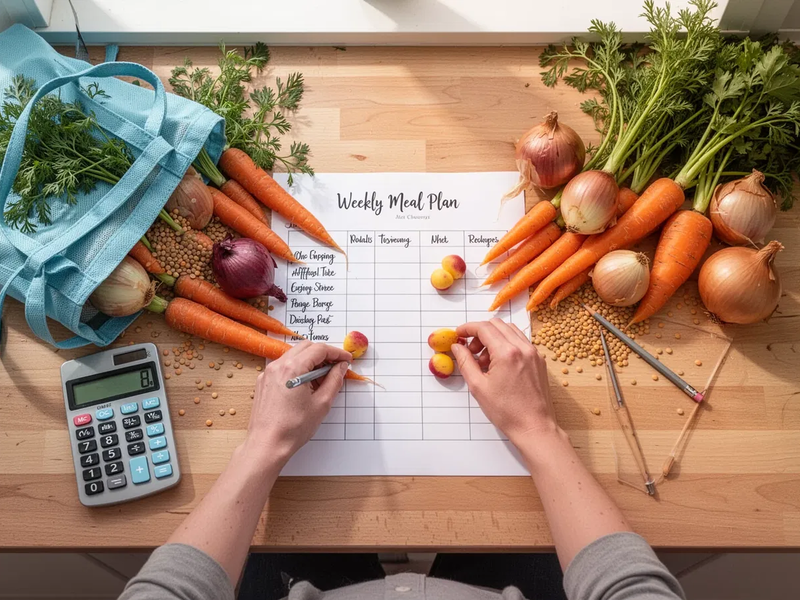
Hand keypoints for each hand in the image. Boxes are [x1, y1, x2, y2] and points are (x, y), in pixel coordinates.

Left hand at [244, 341, 351, 466]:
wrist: (267, 444)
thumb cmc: (293, 428)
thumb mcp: (322, 404)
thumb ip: (334, 380)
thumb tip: (341, 367)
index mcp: (293, 369)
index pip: (319, 349)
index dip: (336, 352)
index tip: (346, 359)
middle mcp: (278, 366)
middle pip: (305, 348)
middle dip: (323, 354)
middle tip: (336, 367)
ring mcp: (268, 373)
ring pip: (294, 355)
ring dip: (310, 361)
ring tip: (322, 379)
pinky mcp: (263, 381)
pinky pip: (284, 366)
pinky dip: (298, 369)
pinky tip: (306, 385)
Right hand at [451, 318, 557, 445]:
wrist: (534, 426)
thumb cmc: (507, 412)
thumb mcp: (478, 386)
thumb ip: (465, 362)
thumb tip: (457, 347)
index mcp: (507, 353)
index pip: (484, 328)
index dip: (468, 328)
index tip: (459, 334)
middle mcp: (523, 348)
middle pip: (497, 325)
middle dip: (480, 333)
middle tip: (470, 350)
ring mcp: (534, 353)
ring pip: (510, 331)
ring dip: (493, 338)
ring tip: (484, 360)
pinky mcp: (539, 360)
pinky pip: (520, 342)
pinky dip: (506, 345)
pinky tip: (498, 364)